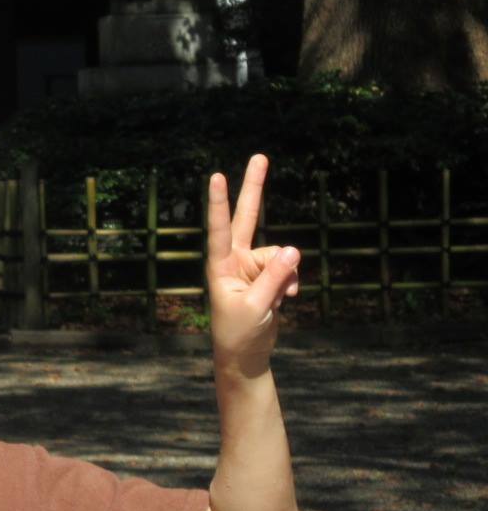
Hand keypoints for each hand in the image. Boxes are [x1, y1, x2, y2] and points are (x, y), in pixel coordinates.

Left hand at [207, 155, 300, 375]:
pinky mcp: (267, 275)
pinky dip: (291, 284)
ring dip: (286, 278)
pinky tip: (285, 300)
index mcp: (220, 266)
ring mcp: (251, 266)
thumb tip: (293, 249)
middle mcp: (234, 260)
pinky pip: (289, 270)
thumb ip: (274, 278)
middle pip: (247, 218)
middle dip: (254, 188)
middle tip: (260, 156)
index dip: (221, 204)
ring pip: (281, 256)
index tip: (217, 177)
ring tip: (277, 300)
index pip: (220, 229)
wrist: (246, 354)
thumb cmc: (240, 332)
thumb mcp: (257, 307)